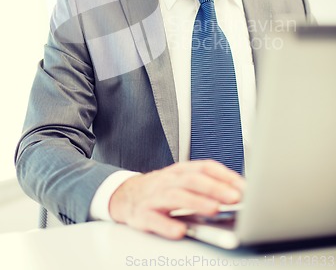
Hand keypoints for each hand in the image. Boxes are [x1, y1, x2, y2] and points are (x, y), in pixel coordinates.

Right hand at [109, 160, 244, 238]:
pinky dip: (167, 225)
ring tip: (214, 210)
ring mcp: (154, 196)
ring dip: (196, 202)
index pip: (205, 167)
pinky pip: (154, 219)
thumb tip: (239, 194)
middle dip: (215, 188)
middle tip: (234, 198)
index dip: (225, 175)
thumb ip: (207, 185)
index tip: (243, 187)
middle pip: (192, 179)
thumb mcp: (183, 181)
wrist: (126, 196)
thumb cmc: (162, 189)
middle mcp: (169, 180)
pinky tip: (180, 230)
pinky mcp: (142, 214)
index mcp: (181, 170)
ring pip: (175, 196)